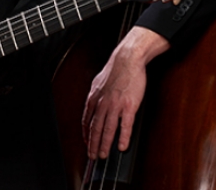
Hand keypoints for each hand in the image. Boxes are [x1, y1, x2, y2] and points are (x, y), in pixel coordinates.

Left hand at [82, 27, 168, 158]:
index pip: (86, 120)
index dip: (85, 134)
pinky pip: (125, 125)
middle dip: (92, 144)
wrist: (128, 59)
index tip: (86, 143)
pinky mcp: (129, 105)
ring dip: (104, 144)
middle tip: (92, 156)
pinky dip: (123, 137)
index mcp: (93, 97)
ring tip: (103, 155)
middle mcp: (102, 102)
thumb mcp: (98, 82)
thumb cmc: (115, 70)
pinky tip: (122, 146)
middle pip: (94, 128)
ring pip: (107, 129)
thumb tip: (93, 105)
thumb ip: (95, 96)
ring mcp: (115, 105)